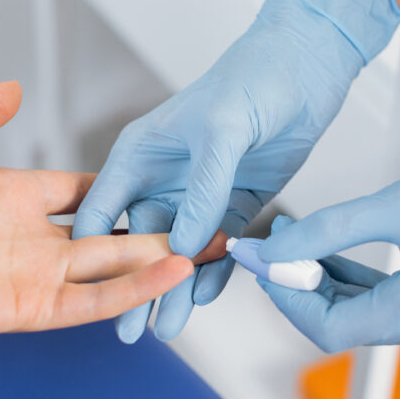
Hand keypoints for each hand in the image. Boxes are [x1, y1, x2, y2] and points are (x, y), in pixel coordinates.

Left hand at [0, 82, 222, 349]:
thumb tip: (13, 88)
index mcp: (11, 200)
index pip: (80, 192)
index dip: (118, 186)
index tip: (158, 176)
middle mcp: (31, 239)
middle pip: (110, 231)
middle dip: (158, 226)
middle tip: (203, 218)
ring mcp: (37, 275)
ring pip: (114, 266)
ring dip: (161, 258)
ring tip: (209, 245)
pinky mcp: (34, 307)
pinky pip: (94, 299)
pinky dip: (135, 288)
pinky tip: (172, 272)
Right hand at [74, 0, 399, 342]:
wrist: (309, 69)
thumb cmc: (254, 77)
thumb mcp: (221, 130)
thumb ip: (202, 188)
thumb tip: (185, 246)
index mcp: (140, 152)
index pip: (103, 208)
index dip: (93, 250)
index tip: (91, 290)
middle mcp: (164, 177)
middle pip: (139, 241)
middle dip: (134, 285)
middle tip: (130, 329)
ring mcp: (199, 194)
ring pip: (179, 252)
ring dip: (174, 289)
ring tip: (168, 328)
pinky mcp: (235, 204)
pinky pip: (218, 248)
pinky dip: (213, 274)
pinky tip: (205, 299)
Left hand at [257, 118, 399, 352]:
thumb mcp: (391, 205)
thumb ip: (325, 232)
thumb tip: (275, 250)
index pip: (329, 329)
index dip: (288, 297)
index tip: (265, 264)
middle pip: (342, 326)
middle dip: (302, 287)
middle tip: (273, 249)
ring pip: (361, 317)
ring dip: (324, 284)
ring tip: (295, 242)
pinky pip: (384, 306)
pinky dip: (353, 284)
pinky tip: (329, 254)